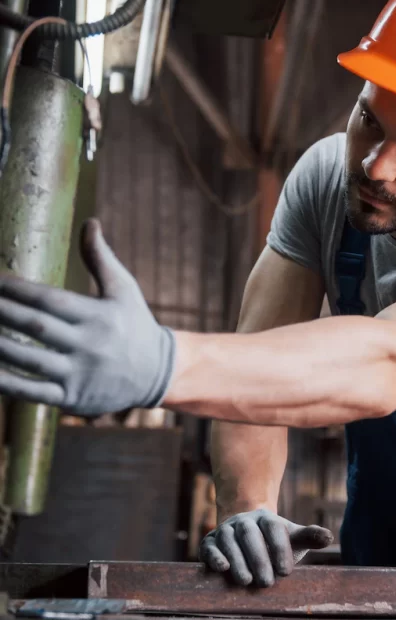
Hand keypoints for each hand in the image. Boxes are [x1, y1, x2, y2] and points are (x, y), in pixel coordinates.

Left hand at [0, 219, 174, 415]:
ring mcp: (80, 374)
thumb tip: (89, 221)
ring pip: (30, 359)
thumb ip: (101, 258)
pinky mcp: (73, 398)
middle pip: (36, 327)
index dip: (17, 289)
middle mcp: (90, 344)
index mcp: (99, 316)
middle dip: (1, 313)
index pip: (50, 300)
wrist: (157, 373)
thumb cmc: (134, 323)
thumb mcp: (125, 289)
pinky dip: (6, 382)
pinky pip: (33, 391)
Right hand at [199, 509, 333, 586]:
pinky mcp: (210, 541)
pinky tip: (222, 568)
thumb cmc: (273, 541)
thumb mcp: (291, 537)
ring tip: (246, 582)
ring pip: (229, 540)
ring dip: (237, 560)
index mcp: (266, 518)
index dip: (280, 548)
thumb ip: (308, 537)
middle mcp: (244, 521)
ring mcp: (225, 529)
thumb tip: (329, 537)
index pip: (274, 529)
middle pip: (250, 535)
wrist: (246, 531)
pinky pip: (210, 546)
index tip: (287, 571)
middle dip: (258, 558)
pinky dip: (215, 556)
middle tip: (267, 582)